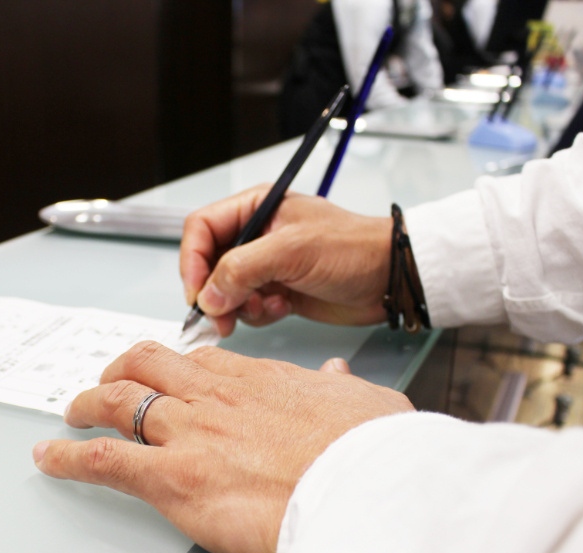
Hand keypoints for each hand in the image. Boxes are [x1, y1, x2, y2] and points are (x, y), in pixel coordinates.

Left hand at [32, 341, 414, 552]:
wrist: (368, 493)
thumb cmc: (374, 457)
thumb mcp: (371, 405)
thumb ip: (343, 387)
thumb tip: (338, 374)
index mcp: (262, 380)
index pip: (203, 362)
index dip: (176, 367)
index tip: (167, 375)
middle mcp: (217, 398)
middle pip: (150, 367)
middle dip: (121, 372)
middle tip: (107, 384)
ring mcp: (191, 434)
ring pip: (119, 402)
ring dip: (88, 404)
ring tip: (72, 412)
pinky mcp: (174, 478)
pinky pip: (105, 459)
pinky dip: (69, 457)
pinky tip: (50, 457)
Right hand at [180, 186, 392, 336]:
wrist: (390, 279)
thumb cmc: (354, 248)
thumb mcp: (293, 251)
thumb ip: (243, 269)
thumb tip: (208, 294)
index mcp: (256, 208)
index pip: (201, 228)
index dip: (192, 260)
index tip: (197, 292)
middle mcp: (257, 235)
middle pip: (209, 264)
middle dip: (214, 292)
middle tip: (222, 315)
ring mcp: (267, 265)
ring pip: (227, 291)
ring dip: (239, 307)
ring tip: (267, 307)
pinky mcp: (279, 290)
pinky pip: (249, 307)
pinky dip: (259, 314)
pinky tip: (284, 308)